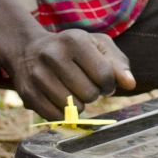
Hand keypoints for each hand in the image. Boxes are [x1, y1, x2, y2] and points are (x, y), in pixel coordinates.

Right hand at [1, 27, 136, 120]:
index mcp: (74, 40)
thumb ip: (117, 63)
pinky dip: (64, 113)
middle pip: (89, 93)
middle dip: (93, 93)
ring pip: (73, 107)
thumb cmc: (71, 48)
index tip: (104, 81)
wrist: (28, 50)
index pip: (104, 74)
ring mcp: (37, 76)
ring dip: (79, 104)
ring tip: (73, 91)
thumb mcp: (97, 45)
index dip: (109, 83)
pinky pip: (55, 116)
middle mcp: (53, 56)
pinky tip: (60, 99)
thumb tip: (130, 84)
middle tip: (86, 85)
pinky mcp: (27, 94)